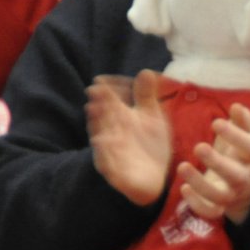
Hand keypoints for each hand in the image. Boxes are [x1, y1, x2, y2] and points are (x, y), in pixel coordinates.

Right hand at [87, 69, 170, 206]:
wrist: (155, 179)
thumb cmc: (150, 145)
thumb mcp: (152, 118)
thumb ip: (147, 97)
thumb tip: (146, 71)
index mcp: (119, 118)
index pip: (108, 99)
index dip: (104, 90)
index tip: (101, 80)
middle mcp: (110, 132)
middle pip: (102, 116)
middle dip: (99, 105)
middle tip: (95, 92)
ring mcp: (110, 152)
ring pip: (100, 136)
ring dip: (97, 125)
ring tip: (94, 111)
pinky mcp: (113, 172)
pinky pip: (105, 162)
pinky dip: (103, 152)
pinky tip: (100, 141)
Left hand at [177, 103, 249, 223]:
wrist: (246, 186)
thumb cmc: (240, 153)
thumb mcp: (245, 136)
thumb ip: (242, 121)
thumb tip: (237, 106)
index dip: (235, 135)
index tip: (216, 122)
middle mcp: (244, 178)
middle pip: (235, 175)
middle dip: (218, 163)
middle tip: (199, 147)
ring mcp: (232, 194)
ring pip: (220, 195)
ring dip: (200, 183)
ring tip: (182, 166)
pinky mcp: (219, 207)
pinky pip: (211, 212)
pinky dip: (197, 204)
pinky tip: (183, 189)